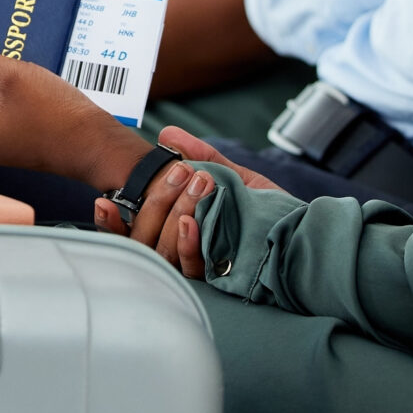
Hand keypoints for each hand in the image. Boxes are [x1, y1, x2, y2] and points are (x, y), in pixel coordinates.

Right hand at [91, 126, 279, 277]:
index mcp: (178, 231)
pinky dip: (189, 244)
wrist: (309, 235)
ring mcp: (199, 267)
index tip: (104, 201)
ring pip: (164, 252)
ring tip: (197, 182)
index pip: (133, 233)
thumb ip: (202, 156)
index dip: (111, 223)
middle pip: (144, 240)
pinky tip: (193, 221)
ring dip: (174, 214)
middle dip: (156, 202)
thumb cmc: (272, 211)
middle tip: (179, 171)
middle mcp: (182, 253)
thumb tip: (167, 134)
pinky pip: (192, 267)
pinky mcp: (219, 278)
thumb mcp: (235, 178)